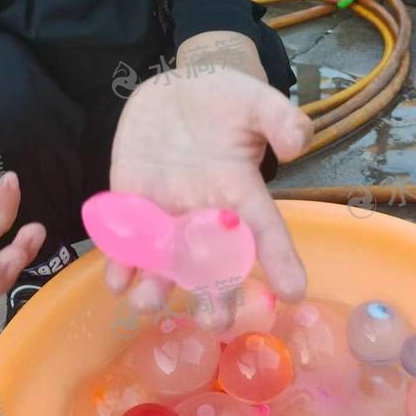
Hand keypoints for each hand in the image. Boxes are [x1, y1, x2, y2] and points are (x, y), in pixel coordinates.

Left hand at [103, 67, 312, 330]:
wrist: (175, 92)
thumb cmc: (223, 98)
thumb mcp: (254, 99)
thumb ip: (279, 117)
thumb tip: (299, 142)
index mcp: (240, 191)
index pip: (265, 229)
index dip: (280, 259)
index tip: (294, 292)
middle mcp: (204, 213)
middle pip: (214, 264)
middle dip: (215, 296)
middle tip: (217, 323)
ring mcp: (166, 213)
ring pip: (165, 262)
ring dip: (156, 286)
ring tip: (148, 302)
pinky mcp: (132, 205)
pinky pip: (126, 241)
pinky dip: (119, 261)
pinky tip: (116, 279)